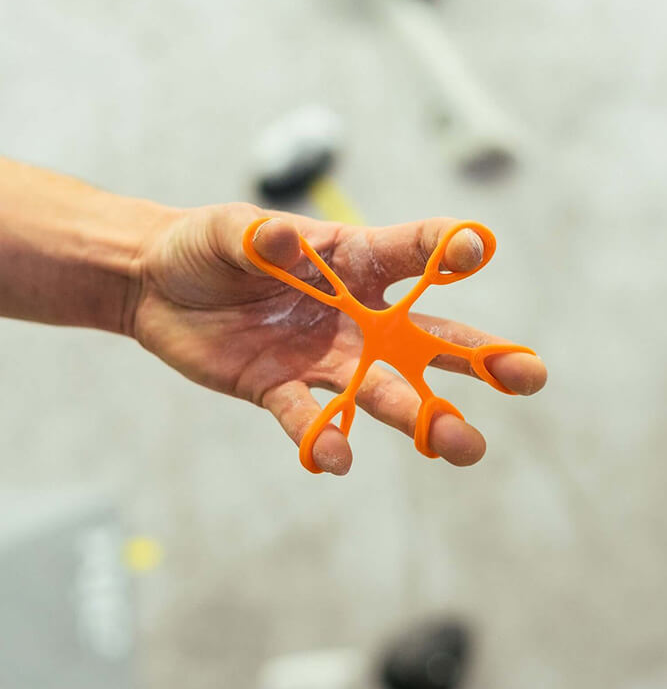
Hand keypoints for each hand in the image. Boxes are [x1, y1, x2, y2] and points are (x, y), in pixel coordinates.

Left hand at [131, 203, 546, 474]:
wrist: (160, 284)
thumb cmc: (210, 243)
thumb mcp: (229, 229)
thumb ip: (255, 237)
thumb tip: (278, 238)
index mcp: (353, 260)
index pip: (414, 252)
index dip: (447, 250)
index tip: (477, 250)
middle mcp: (354, 315)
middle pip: (425, 339)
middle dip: (477, 357)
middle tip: (529, 376)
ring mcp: (323, 358)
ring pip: (382, 390)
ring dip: (418, 415)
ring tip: (459, 444)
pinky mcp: (279, 389)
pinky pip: (308, 419)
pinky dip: (321, 438)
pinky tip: (336, 458)